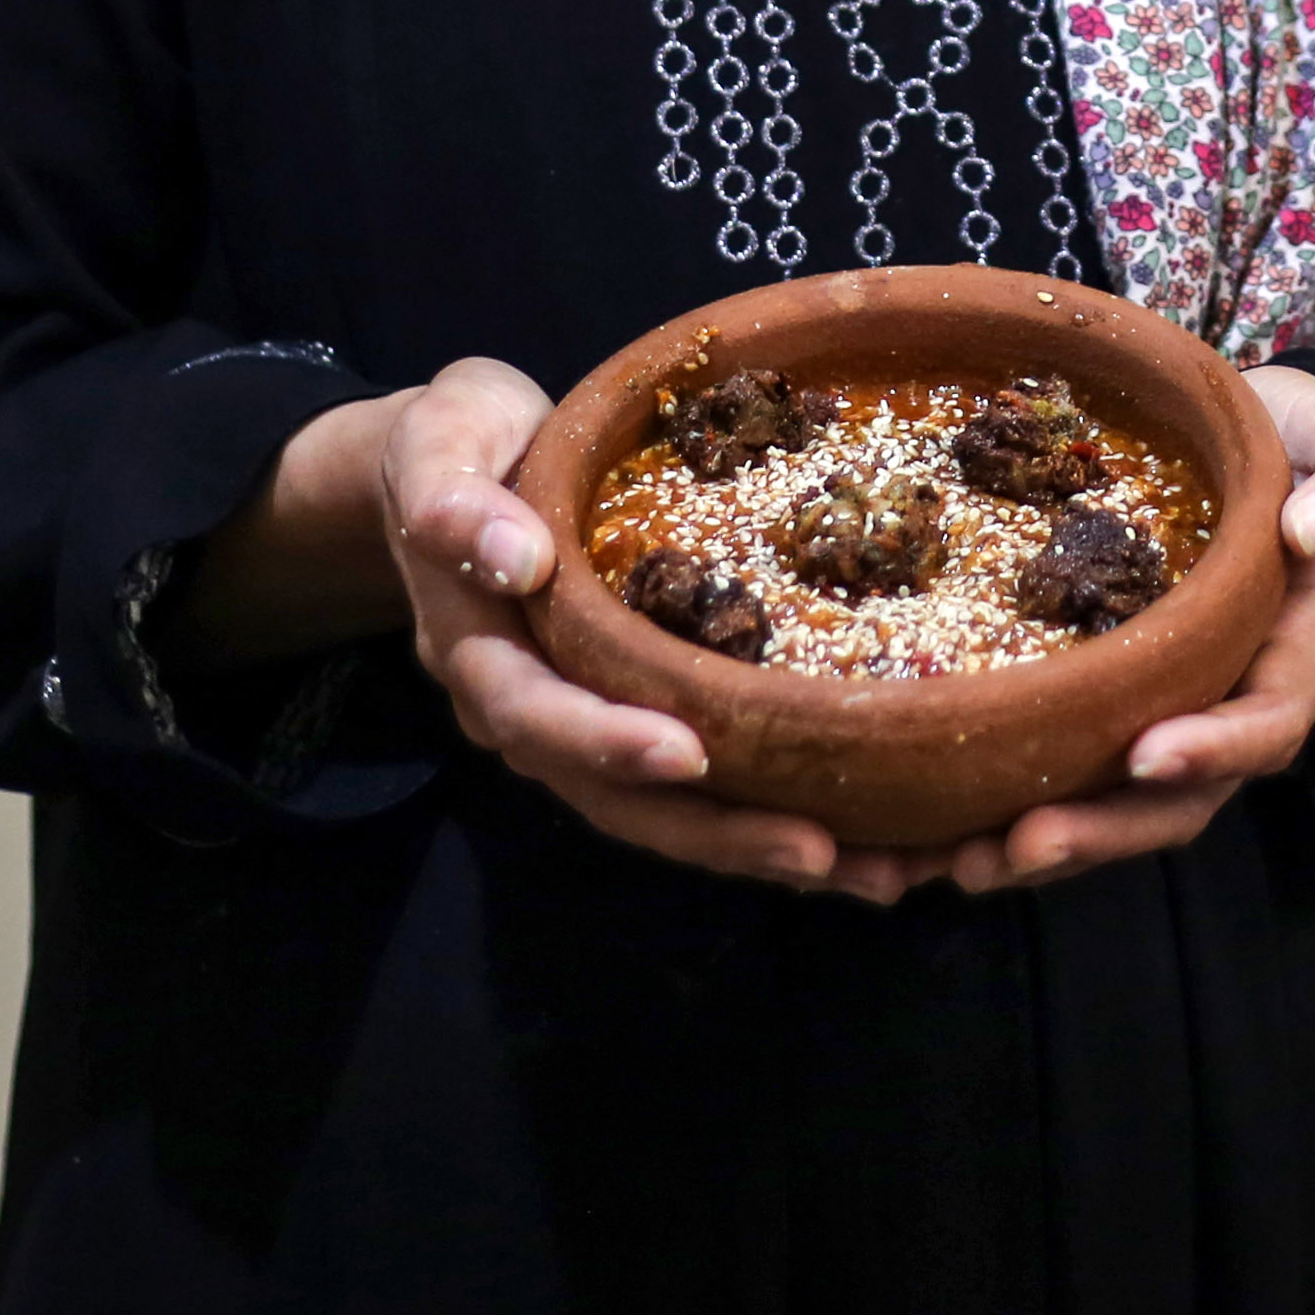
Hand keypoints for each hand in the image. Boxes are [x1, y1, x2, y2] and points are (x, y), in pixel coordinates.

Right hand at [342, 357, 926, 898]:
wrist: (456, 473)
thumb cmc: (461, 441)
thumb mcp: (442, 441)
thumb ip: (455, 498)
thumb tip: (515, 559)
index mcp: (478, 649)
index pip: (535, 713)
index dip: (606, 740)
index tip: (686, 753)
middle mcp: (526, 713)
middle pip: (613, 798)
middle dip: (714, 831)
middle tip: (817, 850)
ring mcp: (579, 728)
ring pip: (662, 813)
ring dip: (758, 848)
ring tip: (873, 873)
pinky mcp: (631, 719)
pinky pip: (694, 788)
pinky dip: (769, 816)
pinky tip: (865, 844)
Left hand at [944, 361, 1314, 895]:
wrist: (1258, 449)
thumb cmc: (1305, 445)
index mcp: (1297, 648)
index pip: (1269, 719)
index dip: (1215, 747)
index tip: (1144, 751)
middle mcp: (1235, 702)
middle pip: (1182, 797)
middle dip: (1107, 829)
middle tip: (1023, 843)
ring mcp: (1173, 712)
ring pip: (1120, 806)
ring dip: (1048, 844)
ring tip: (962, 864)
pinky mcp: (1113, 706)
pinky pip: (1072, 775)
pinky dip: (1005, 812)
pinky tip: (932, 841)